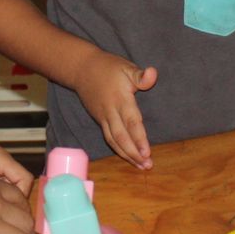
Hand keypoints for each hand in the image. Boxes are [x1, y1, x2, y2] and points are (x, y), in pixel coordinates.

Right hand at [78, 53, 156, 168]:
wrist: (82, 69)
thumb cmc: (108, 67)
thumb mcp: (126, 67)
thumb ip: (140, 75)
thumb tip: (153, 74)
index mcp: (121, 99)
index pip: (131, 122)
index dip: (139, 138)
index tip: (147, 153)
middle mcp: (111, 111)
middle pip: (122, 137)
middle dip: (134, 153)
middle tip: (147, 166)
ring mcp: (103, 117)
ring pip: (114, 141)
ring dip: (127, 155)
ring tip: (141, 166)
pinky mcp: (100, 120)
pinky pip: (109, 138)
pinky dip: (118, 149)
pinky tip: (128, 157)